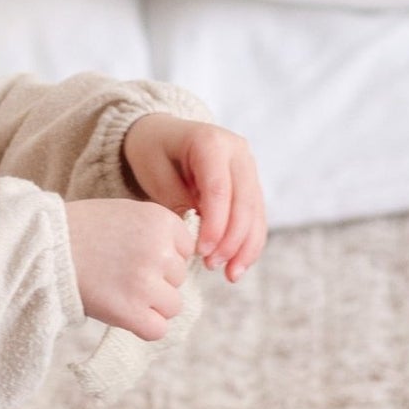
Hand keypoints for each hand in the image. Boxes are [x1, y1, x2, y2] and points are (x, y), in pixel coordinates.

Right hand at [63, 199, 194, 340]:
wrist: (43, 248)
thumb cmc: (81, 230)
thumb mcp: (127, 214)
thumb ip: (158, 233)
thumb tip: (181, 263)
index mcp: (161, 221)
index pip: (186, 250)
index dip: (163, 256)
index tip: (135, 255)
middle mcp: (159, 251)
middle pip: (179, 279)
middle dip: (156, 280)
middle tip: (121, 273)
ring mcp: (146, 283)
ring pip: (173, 306)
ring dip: (151, 305)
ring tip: (120, 292)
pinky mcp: (131, 311)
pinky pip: (157, 329)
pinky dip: (144, 326)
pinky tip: (124, 313)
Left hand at [120, 113, 267, 282]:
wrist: (162, 133)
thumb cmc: (153, 151)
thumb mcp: (154, 171)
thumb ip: (177, 200)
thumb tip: (198, 235)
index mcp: (211, 141)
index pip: (219, 188)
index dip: (215, 224)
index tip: (202, 251)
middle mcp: (237, 152)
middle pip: (244, 202)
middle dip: (232, 239)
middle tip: (213, 265)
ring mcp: (248, 167)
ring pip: (256, 212)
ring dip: (246, 247)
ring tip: (230, 275)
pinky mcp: (250, 185)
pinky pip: (256, 217)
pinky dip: (249, 243)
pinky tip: (238, 266)